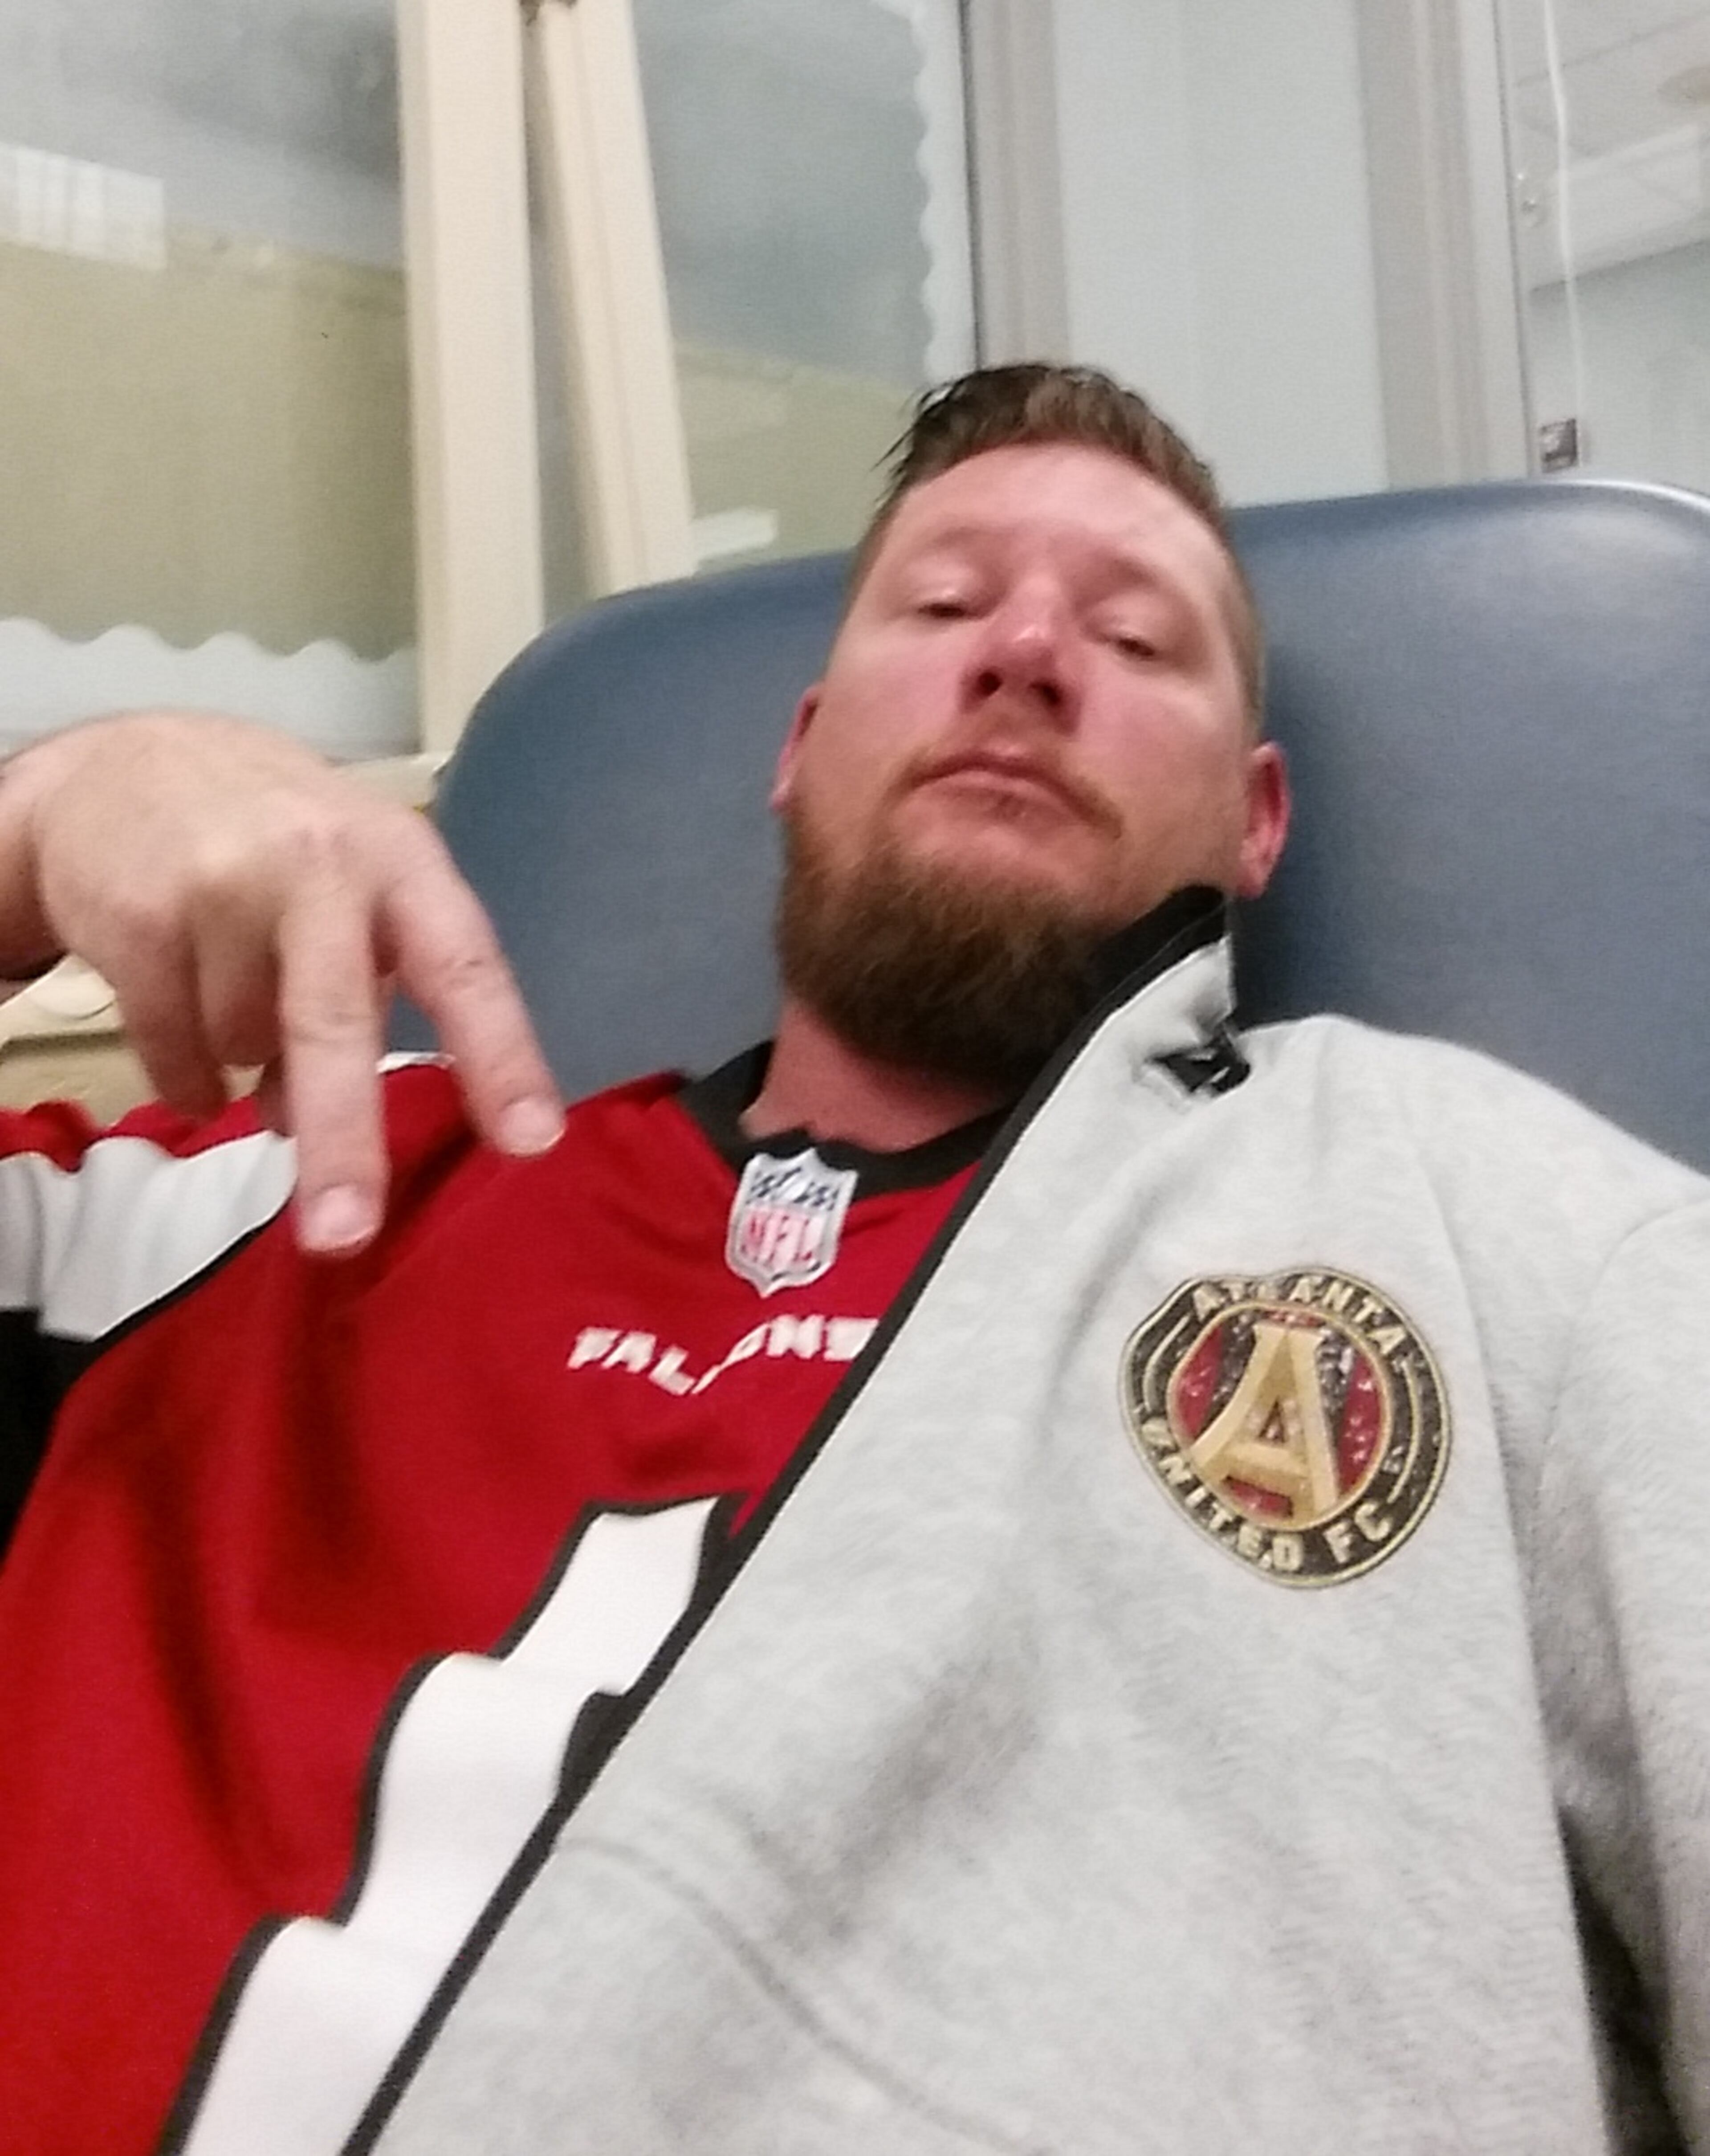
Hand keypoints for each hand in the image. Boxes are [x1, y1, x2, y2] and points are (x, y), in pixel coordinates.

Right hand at [0, 713, 561, 1252]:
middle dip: (343, 1136)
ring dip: (243, 1060)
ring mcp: (223, 883)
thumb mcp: (349, 895)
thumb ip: (368, 1000)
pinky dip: (184, 1070)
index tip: (533, 1141)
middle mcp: (319, 864)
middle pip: (336, 1018)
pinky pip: (172, 1047)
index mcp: (400, 862)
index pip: (465, 966)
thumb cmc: (274, 846)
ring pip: (243, 1043)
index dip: (501, 1056)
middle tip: (346, 1233)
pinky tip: (183, 1028)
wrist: (122, 765)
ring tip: (230, 999)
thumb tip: (319, 1129)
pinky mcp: (140, 914)